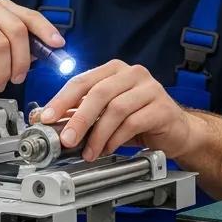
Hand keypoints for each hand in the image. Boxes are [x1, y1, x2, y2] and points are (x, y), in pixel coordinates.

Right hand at [0, 0, 63, 92]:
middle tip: (18, 78)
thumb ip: (19, 49)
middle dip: (22, 61)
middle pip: (17, 32)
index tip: (58, 45)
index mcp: (0, 8)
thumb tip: (43, 56)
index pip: (30, 16)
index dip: (46, 31)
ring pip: (0, 46)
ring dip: (2, 71)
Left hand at [38, 60, 194, 160]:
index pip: (82, 80)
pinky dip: (116, 139)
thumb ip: (80, 113)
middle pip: (99, 93)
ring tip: (90, 151)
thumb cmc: (140, 120)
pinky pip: (133, 123)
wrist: (176, 132)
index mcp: (115, 70)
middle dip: (79, 118)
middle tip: (67, 139)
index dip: (62, 100)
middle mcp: (133, 74)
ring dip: (98, 134)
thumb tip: (45, 119)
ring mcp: (150, 88)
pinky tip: (109, 148)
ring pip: (116, 109)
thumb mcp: (105, 114)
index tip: (46, 118)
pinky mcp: (162, 107)